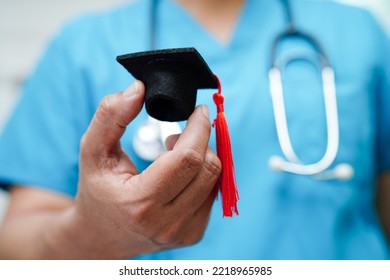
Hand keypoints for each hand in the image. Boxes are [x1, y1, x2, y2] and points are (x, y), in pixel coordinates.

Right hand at [70, 81, 220, 258]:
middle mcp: (166, 224)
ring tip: (175, 154)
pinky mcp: (193, 235)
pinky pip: (213, 194)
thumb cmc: (97, 188)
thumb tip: (139, 88)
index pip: (187, 159)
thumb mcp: (92, 150)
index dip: (198, 128)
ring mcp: (183, 233)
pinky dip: (202, 175)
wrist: (101, 235)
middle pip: (208, 168)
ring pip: (215, 180)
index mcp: (139, 203)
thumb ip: (110, 116)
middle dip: (202, 140)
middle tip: (181, 133)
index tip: (199, 111)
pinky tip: (181, 174)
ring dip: (203, 157)